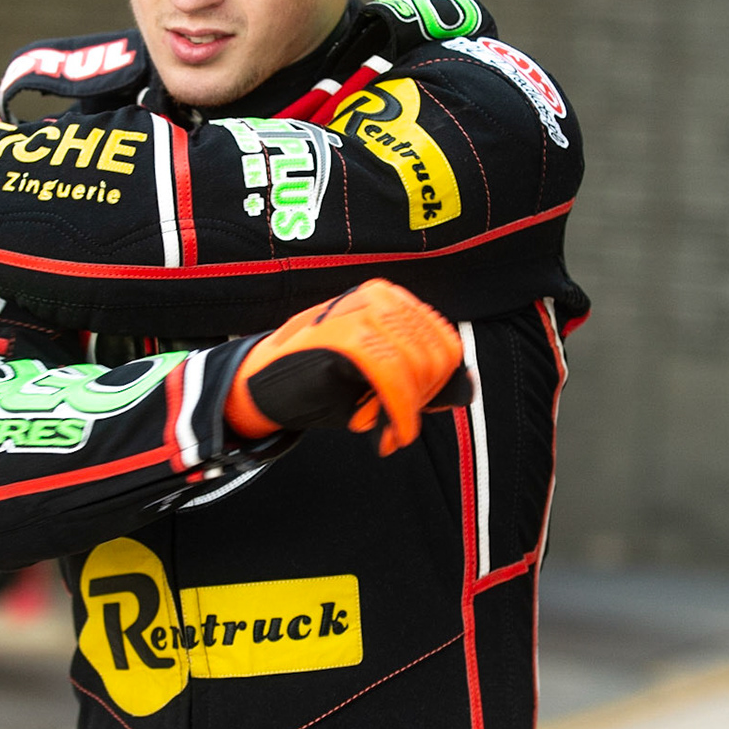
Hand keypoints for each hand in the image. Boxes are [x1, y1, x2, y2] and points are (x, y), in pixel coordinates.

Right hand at [226, 279, 469, 455]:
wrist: (262, 384)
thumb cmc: (322, 381)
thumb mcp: (379, 378)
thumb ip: (420, 379)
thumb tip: (467, 388)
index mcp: (391, 299)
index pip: (445, 344)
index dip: (436, 388)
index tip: (410, 412)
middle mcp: (379, 297)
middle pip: (436, 358)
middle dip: (420, 402)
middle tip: (391, 426)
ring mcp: (360, 312)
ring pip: (418, 368)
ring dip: (404, 412)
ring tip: (378, 427)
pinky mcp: (344, 336)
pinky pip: (394, 379)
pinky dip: (397, 413)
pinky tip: (381, 432)